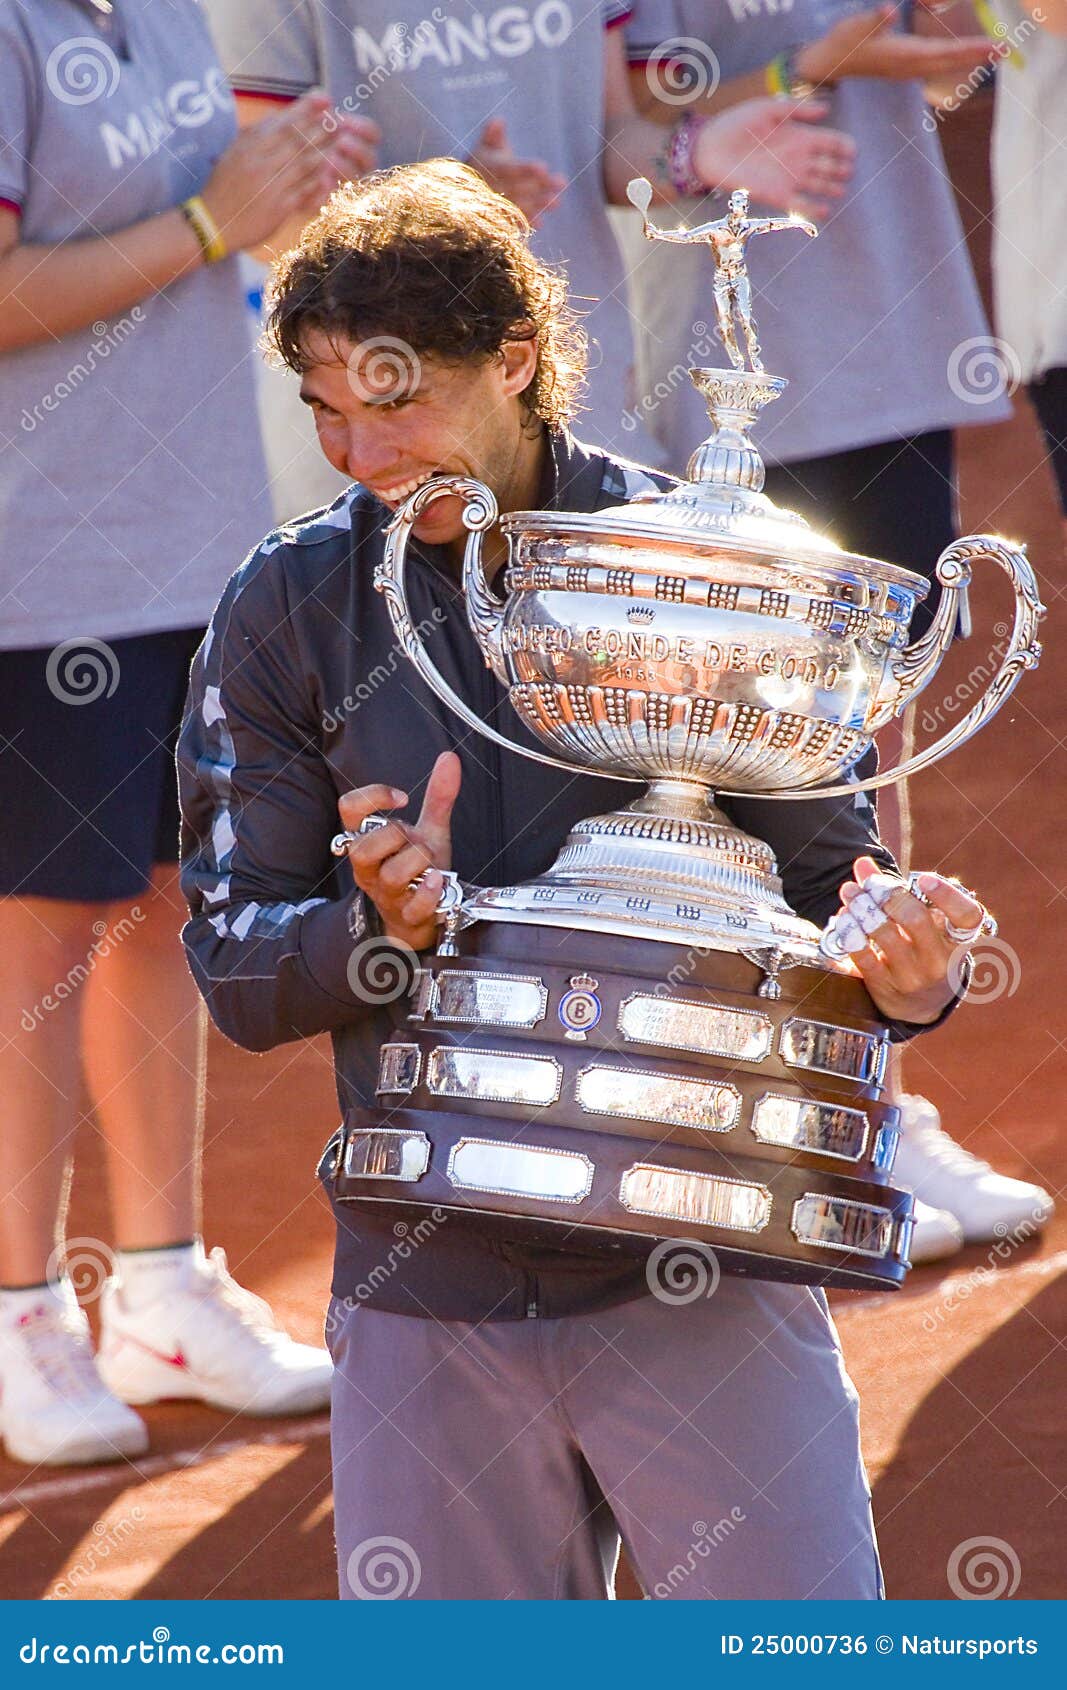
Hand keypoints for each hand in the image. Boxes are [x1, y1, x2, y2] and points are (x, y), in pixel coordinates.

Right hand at [201, 92, 378, 252]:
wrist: (212, 223)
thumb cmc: (223, 186)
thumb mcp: (233, 153)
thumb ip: (256, 133)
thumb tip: (277, 114)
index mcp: (249, 146)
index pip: (283, 122)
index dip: (306, 108)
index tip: (324, 98)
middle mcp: (260, 162)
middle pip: (297, 139)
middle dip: (321, 127)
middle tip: (340, 118)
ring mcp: (270, 185)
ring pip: (304, 163)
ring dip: (325, 150)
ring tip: (342, 140)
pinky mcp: (278, 208)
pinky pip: (303, 190)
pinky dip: (318, 180)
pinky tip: (332, 171)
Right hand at [336, 752, 460, 951]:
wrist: (419, 916)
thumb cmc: (416, 869)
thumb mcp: (428, 829)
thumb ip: (438, 797)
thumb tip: (449, 758)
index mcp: (367, 840)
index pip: (349, 809)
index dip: (374, 796)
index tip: (403, 798)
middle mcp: (368, 867)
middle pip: (365, 846)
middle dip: (398, 835)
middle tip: (416, 839)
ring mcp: (385, 894)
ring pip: (392, 874)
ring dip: (419, 861)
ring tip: (431, 862)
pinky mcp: (406, 917)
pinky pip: (413, 905)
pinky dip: (429, 891)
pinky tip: (439, 880)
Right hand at [466, 119, 565, 226]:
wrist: (463, 192)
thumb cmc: (482, 163)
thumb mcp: (485, 147)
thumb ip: (491, 135)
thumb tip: (499, 121)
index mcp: (491, 168)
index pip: (510, 169)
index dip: (525, 169)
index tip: (544, 168)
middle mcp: (493, 188)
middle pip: (519, 188)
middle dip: (540, 186)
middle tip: (562, 183)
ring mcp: (496, 205)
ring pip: (519, 206)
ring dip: (538, 205)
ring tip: (557, 202)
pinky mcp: (498, 219)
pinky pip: (512, 223)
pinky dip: (525, 223)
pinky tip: (540, 223)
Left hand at [692, 98, 854, 220]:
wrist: (710, 149)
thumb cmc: (736, 124)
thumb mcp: (768, 109)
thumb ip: (796, 109)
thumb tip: (826, 109)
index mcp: (800, 136)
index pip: (832, 143)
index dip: (845, 148)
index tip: (851, 151)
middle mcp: (798, 159)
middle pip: (830, 167)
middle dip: (841, 170)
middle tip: (845, 172)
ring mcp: (789, 178)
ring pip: (819, 186)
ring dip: (831, 189)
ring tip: (838, 189)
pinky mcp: (777, 195)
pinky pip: (800, 205)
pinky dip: (814, 209)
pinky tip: (825, 210)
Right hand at [796, 4, 997, 85]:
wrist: (829, 63)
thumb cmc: (843, 42)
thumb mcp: (857, 25)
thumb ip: (875, 18)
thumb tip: (889, 9)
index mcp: (905, 55)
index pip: (945, 52)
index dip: (971, 49)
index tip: (993, 47)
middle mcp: (909, 66)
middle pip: (950, 62)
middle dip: (978, 55)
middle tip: (1005, 50)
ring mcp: (907, 70)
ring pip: (945, 65)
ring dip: (968, 59)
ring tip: (991, 53)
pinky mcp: (903, 68)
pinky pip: (935, 65)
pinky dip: (953, 59)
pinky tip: (962, 55)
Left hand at [827, 856, 985, 1024]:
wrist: (919, 1005)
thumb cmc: (923, 949)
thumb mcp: (926, 923)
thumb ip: (898, 891)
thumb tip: (862, 863)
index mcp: (959, 941)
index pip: (967, 916)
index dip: (947, 895)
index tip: (923, 878)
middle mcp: (941, 961)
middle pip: (916, 919)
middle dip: (887, 894)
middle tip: (869, 883)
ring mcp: (913, 978)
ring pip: (885, 935)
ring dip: (862, 909)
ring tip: (850, 893)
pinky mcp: (885, 987)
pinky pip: (864, 956)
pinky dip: (850, 932)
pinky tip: (844, 917)